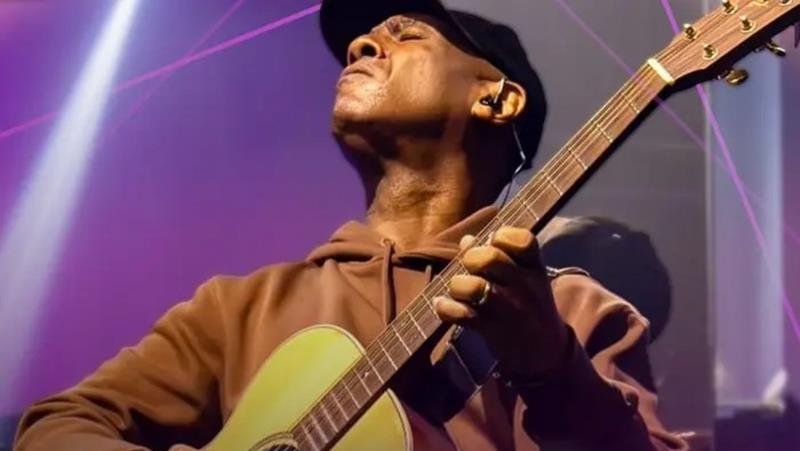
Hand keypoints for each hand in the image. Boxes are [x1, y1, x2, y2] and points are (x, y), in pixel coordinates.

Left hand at [434, 226, 569, 378]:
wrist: (543, 351)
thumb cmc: (528, 304)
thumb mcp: (525, 277)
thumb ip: (498, 255)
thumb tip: (466, 240)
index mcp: (534, 268)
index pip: (522, 239)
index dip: (501, 235)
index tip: (494, 243)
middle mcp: (524, 286)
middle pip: (489, 259)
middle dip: (471, 258)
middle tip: (471, 269)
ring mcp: (509, 310)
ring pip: (473, 286)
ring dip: (457, 285)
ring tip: (459, 291)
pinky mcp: (492, 330)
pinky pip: (460, 314)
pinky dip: (446, 308)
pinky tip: (442, 305)